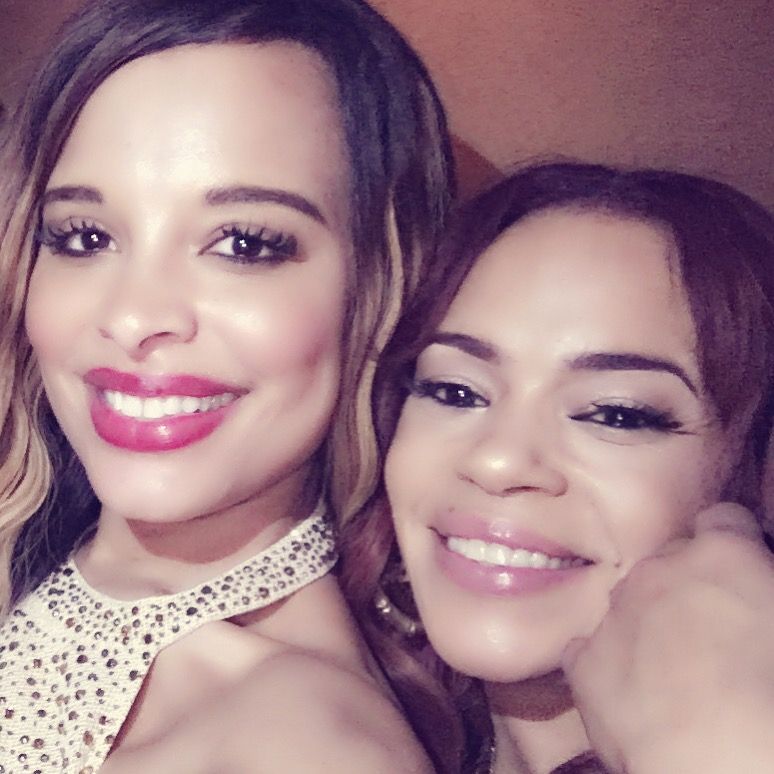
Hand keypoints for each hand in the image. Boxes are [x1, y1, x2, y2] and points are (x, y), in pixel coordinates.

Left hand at [562, 503, 773, 773]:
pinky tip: (630, 692)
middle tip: (709, 631)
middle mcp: (660, 570)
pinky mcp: (584, 658)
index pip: (723, 520)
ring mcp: (615, 612)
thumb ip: (762, 590)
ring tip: (671, 669)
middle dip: (686, 584)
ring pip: (627, 600)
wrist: (718, 762)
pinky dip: (606, 662)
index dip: (732, 544)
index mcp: (723, 555)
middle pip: (669, 560)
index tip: (739, 570)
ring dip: (644, 621)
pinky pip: (590, 647)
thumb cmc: (772, 699)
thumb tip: (754, 601)